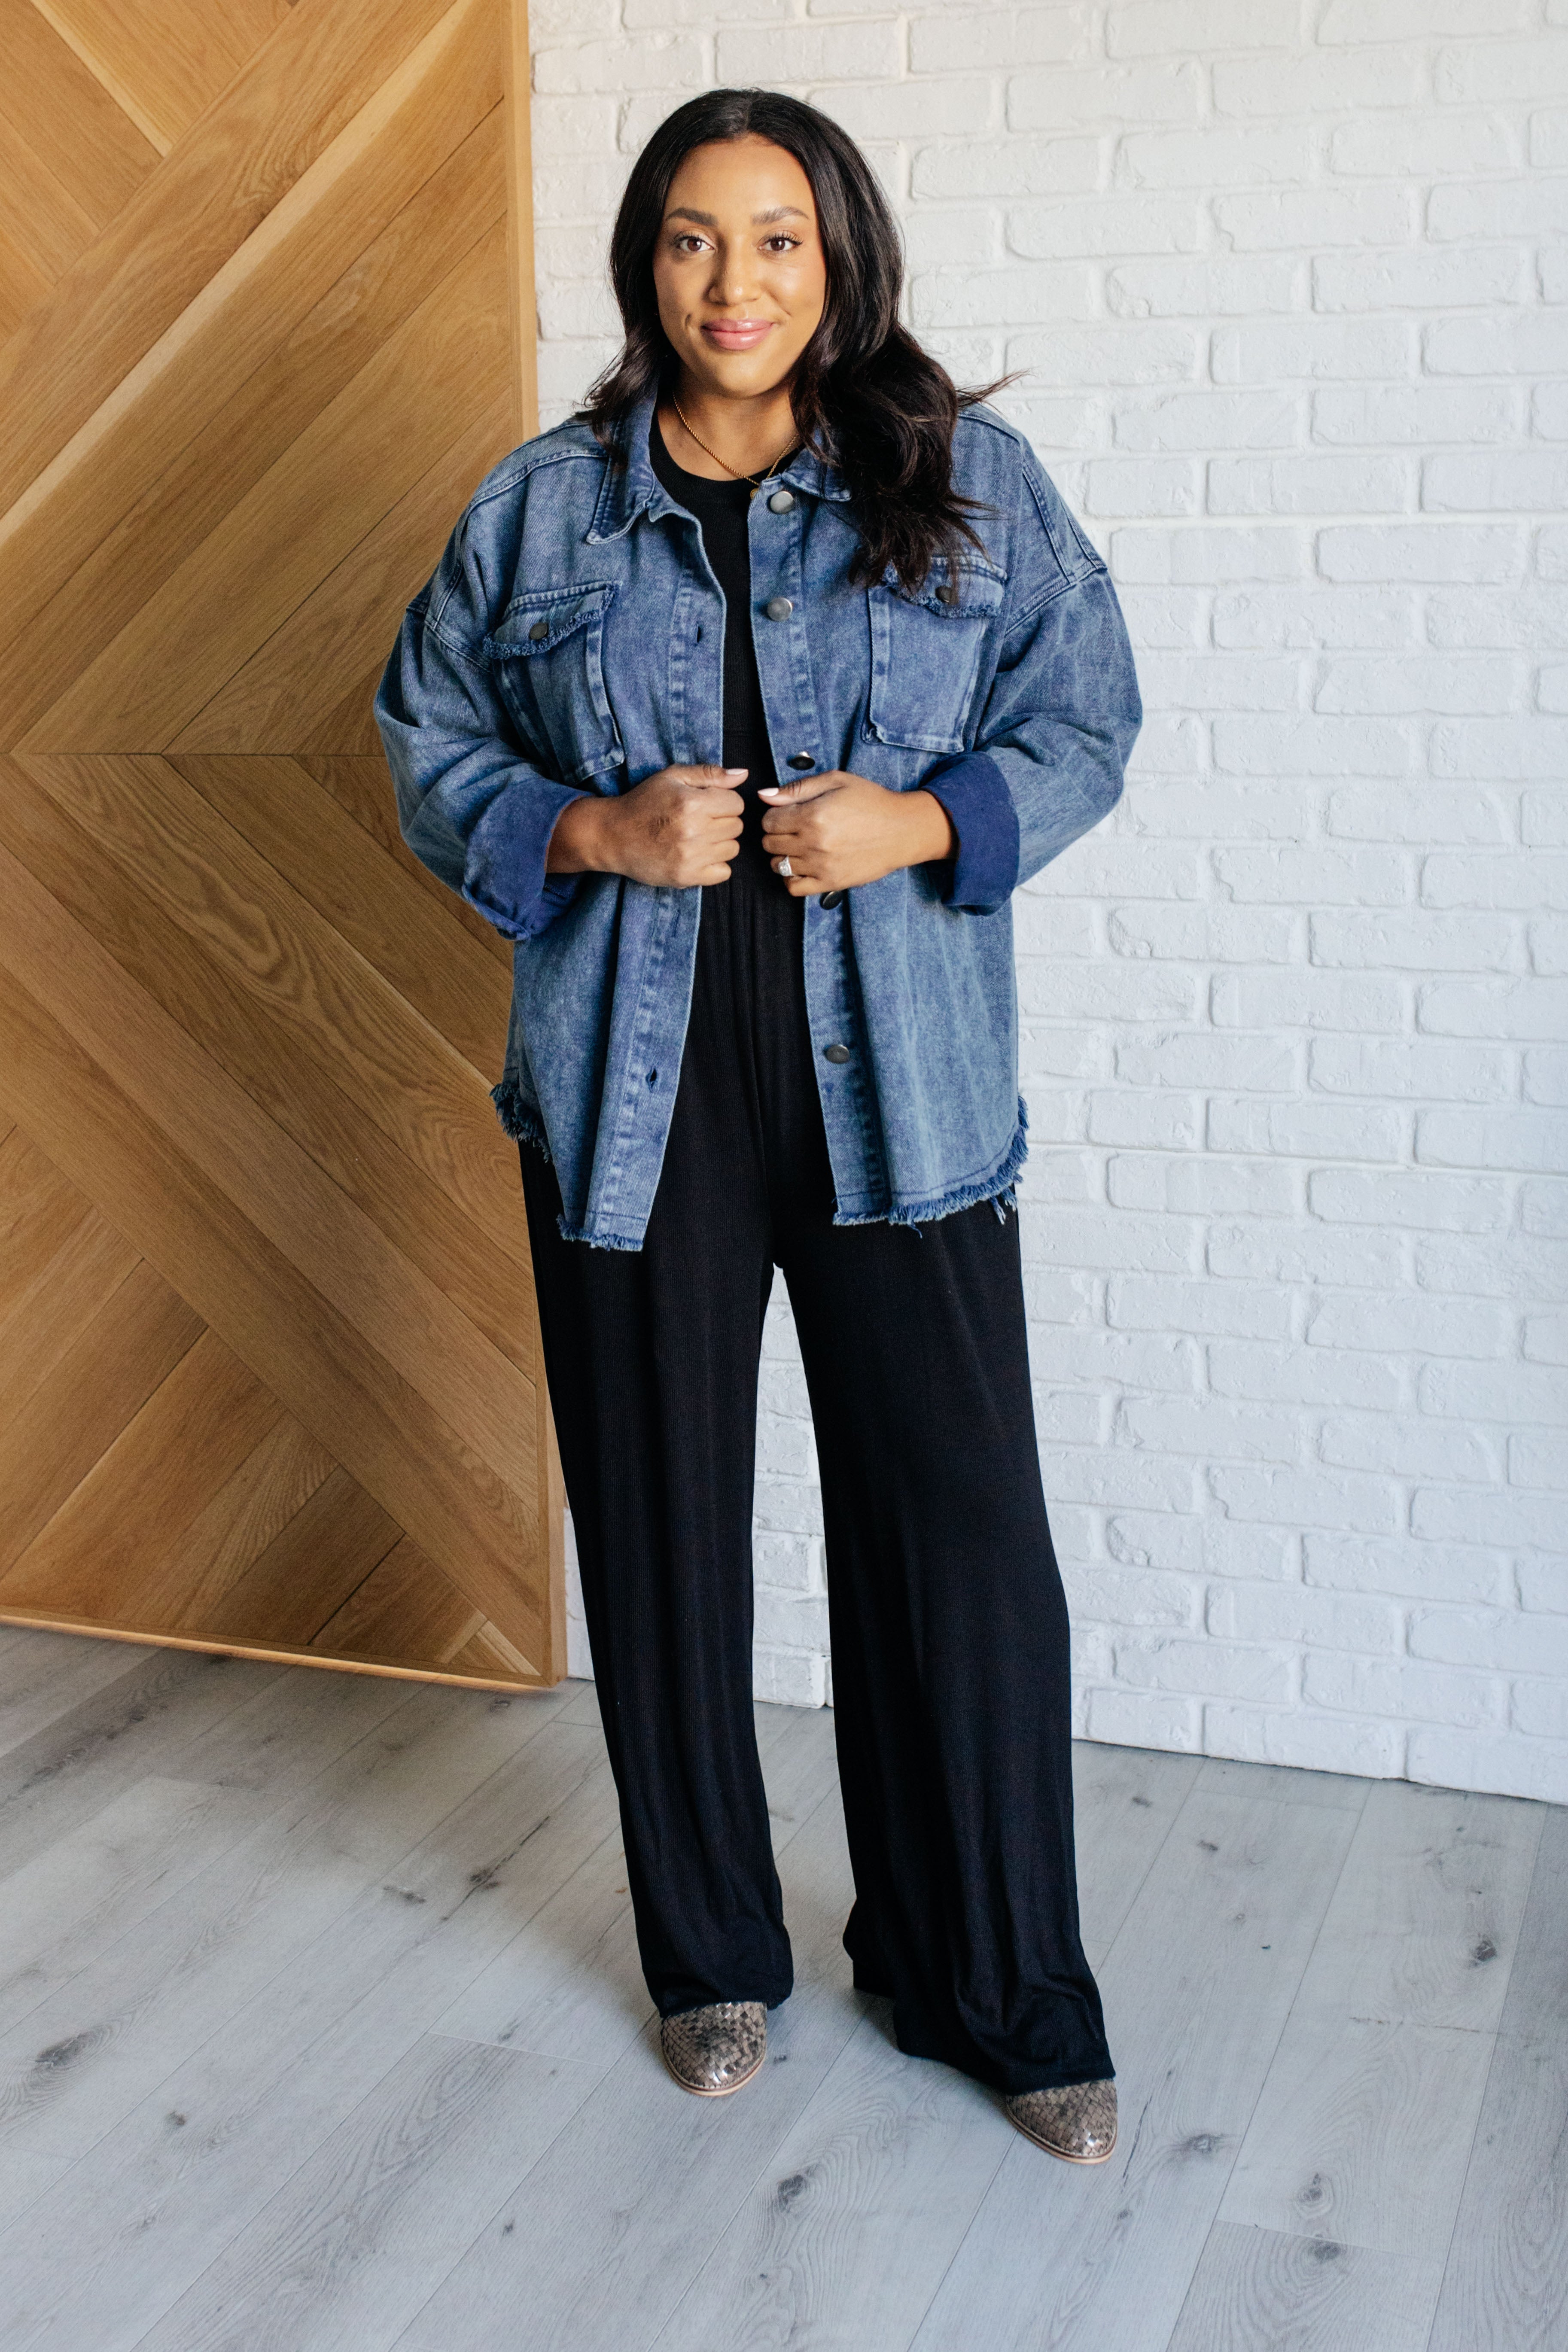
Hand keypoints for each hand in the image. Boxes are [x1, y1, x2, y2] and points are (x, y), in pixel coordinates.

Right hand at [548, 765, 746, 887]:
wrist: (613, 836)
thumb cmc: (644, 803)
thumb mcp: (672, 778)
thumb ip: (710, 774)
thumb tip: (743, 774)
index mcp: (692, 803)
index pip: (736, 803)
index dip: (723, 801)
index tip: (706, 804)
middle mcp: (694, 831)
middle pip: (736, 826)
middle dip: (722, 821)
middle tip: (700, 821)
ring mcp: (691, 857)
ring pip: (733, 849)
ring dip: (720, 843)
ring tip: (698, 838)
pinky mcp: (687, 877)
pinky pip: (724, 872)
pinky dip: (715, 865)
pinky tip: (698, 855)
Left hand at [758, 771, 954, 896]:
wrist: (903, 830)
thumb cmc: (871, 801)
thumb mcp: (837, 781)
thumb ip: (798, 788)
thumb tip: (764, 796)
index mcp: (812, 815)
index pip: (768, 821)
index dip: (774, 815)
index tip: (786, 814)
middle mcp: (813, 842)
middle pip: (769, 843)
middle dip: (776, 834)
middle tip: (793, 829)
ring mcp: (821, 866)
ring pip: (778, 865)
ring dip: (783, 855)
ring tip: (799, 846)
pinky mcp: (830, 883)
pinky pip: (793, 887)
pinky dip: (791, 878)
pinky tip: (803, 866)